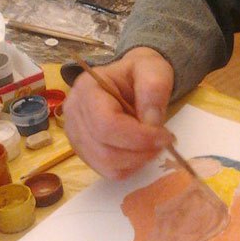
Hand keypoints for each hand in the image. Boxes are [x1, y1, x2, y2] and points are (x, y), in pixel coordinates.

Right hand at [64, 47, 173, 178]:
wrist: (130, 78)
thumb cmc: (140, 72)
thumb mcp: (153, 69)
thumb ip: (154, 88)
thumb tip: (150, 123)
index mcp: (87, 88)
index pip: (106, 124)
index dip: (139, 137)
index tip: (166, 136)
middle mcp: (74, 112)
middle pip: (104, 150)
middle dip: (141, 151)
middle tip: (164, 142)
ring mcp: (75, 134)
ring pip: (106, 165)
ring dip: (137, 161)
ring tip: (152, 144)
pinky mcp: (84, 151)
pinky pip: (107, 171)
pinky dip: (129, 166)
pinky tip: (139, 150)